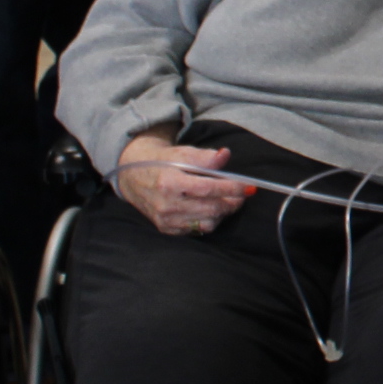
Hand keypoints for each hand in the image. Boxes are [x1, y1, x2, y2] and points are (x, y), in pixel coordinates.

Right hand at [119, 133, 250, 236]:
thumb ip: (205, 156)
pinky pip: (196, 230)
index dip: (232, 188)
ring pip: (207, 223)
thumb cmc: (163, 162)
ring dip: (222, 213)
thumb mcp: (182, 153)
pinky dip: (209, 220)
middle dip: (232, 202)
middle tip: (242, 195)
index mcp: (170, 182)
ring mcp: (166, 220)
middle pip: (211, 208)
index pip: (208, 188)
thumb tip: (225, 155)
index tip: (248, 187)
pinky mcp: (166, 229)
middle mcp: (167, 204)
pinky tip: (211, 209)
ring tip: (227, 201)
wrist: (134, 176)